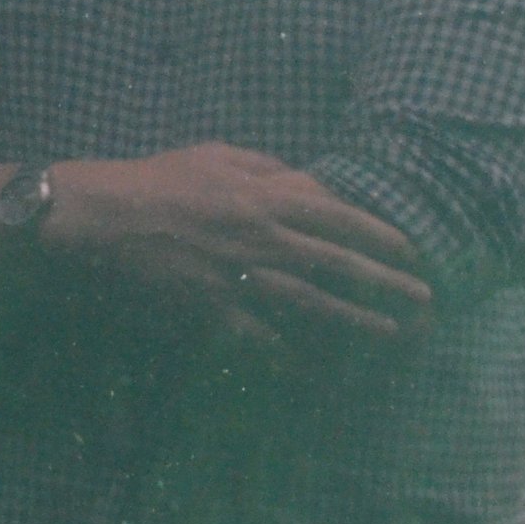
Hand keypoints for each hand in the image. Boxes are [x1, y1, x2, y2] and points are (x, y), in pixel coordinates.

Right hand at [47, 144, 432, 343]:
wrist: (99, 217)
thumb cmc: (154, 179)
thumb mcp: (216, 154)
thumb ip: (267, 166)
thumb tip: (308, 181)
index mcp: (264, 194)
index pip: (339, 215)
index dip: (381, 234)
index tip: (411, 250)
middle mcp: (262, 236)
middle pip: (339, 262)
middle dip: (388, 283)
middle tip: (425, 301)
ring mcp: (239, 276)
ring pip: (311, 303)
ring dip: (356, 322)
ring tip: (392, 335)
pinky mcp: (211, 310)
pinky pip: (258, 337)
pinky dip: (284, 355)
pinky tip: (309, 369)